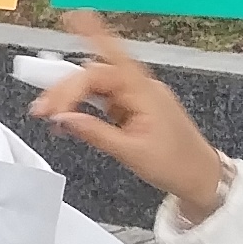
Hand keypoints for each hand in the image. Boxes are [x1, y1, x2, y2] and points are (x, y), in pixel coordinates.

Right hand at [28, 11, 233, 222]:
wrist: (201, 177)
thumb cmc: (176, 164)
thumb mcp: (131, 152)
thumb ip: (95, 132)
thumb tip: (64, 119)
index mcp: (144, 91)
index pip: (103, 67)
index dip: (76, 67)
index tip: (55, 76)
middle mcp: (140, 86)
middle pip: (94, 73)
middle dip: (64, 87)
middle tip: (41, 108)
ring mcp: (137, 95)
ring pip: (96, 83)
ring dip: (71, 94)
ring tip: (49, 112)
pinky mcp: (134, 106)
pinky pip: (103, 97)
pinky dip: (83, 104)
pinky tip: (68, 116)